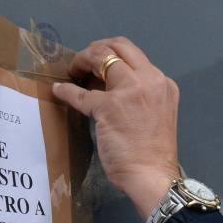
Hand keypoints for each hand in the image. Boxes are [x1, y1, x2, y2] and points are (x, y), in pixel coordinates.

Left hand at [52, 37, 180, 218]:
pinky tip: (59, 90)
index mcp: (162, 83)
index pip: (134, 55)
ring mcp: (130, 91)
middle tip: (82, 63)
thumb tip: (105, 86)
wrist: (153, 176)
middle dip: (96, 49)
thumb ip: (136, 96)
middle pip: (118, 46)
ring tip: (72, 72)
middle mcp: (150, 80)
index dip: (111, 55)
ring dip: (82, 61)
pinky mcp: (110, 106)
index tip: (98, 66)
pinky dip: (67, 90)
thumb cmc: (153, 154)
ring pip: (100, 57)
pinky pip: (81, 93)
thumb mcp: (153, 114)